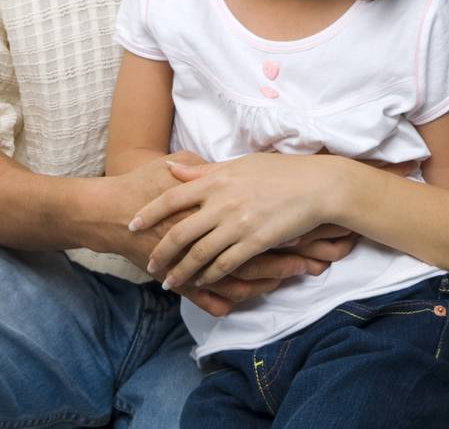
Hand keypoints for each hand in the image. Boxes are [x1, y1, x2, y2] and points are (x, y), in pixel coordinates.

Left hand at [128, 152, 343, 290]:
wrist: (316, 186)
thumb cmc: (278, 172)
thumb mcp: (238, 165)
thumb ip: (202, 171)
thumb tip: (169, 169)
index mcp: (216, 180)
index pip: (172, 197)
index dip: (149, 214)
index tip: (132, 226)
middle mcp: (222, 202)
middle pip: (181, 232)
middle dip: (161, 252)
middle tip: (149, 265)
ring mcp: (238, 224)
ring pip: (200, 254)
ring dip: (182, 271)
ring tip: (169, 283)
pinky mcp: (255, 242)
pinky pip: (225, 264)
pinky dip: (209, 276)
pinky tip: (201, 283)